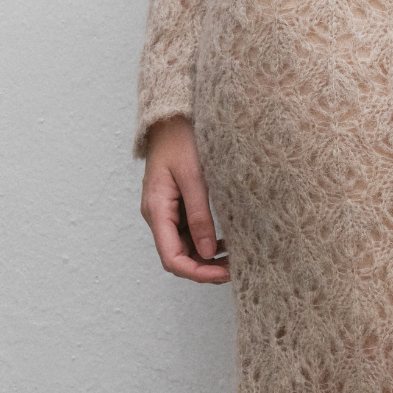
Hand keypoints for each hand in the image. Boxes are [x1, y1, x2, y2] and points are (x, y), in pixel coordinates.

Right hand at [139, 114, 228, 283]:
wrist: (172, 118)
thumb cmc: (181, 141)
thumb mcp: (194, 176)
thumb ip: (200, 215)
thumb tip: (207, 253)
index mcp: (156, 210)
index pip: (172, 258)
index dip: (197, 272)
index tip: (223, 274)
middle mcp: (157, 216)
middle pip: (177, 257)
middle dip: (204, 269)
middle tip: (235, 269)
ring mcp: (166, 212)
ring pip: (184, 248)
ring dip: (206, 258)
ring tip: (235, 258)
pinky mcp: (175, 206)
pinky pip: (188, 233)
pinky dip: (205, 242)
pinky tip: (224, 242)